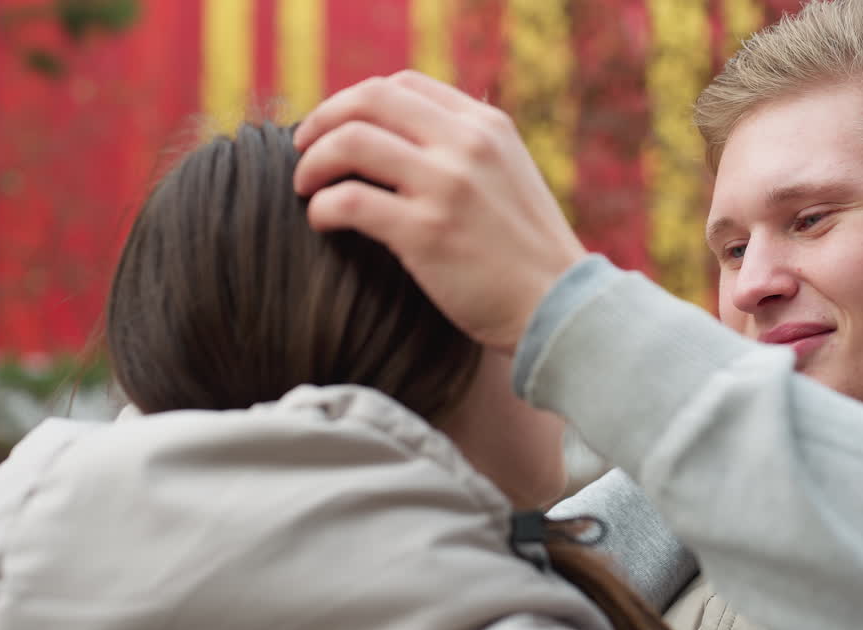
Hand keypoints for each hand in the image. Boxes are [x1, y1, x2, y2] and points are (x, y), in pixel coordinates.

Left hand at [293, 71, 587, 351]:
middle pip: (370, 100)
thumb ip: (467, 152)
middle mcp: (467, 145)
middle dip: (323, 120)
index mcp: (486, 126)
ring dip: (313, 163)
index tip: (337, 129)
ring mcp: (447, 186)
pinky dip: (322, 208)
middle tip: (303, 150)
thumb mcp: (510, 179)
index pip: (404, 85)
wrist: (559, 311)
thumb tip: (403, 141)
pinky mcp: (426, 232)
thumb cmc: (526, 257)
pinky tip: (322, 223)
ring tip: (305, 189)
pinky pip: (348, 201)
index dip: (357, 102)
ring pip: (350, 142)